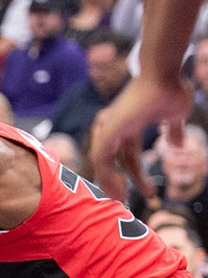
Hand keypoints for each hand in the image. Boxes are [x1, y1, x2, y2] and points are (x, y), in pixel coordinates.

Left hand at [90, 77, 192, 201]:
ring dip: (110, 182)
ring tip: (121, 200)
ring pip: (102, 161)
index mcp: (129, 125)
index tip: (149, 194)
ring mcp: (109, 126)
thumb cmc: (170, 89)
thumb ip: (173, 130)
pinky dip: (105, 173)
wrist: (163, 75)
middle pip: (113, 161)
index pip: (128, 156)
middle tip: (125, 202)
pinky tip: (117, 187)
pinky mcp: (108, 128)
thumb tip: (177, 145)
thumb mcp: (175, 115)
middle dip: (118, 182)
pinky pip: (100, 157)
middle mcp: (116, 126)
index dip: (136, 175)